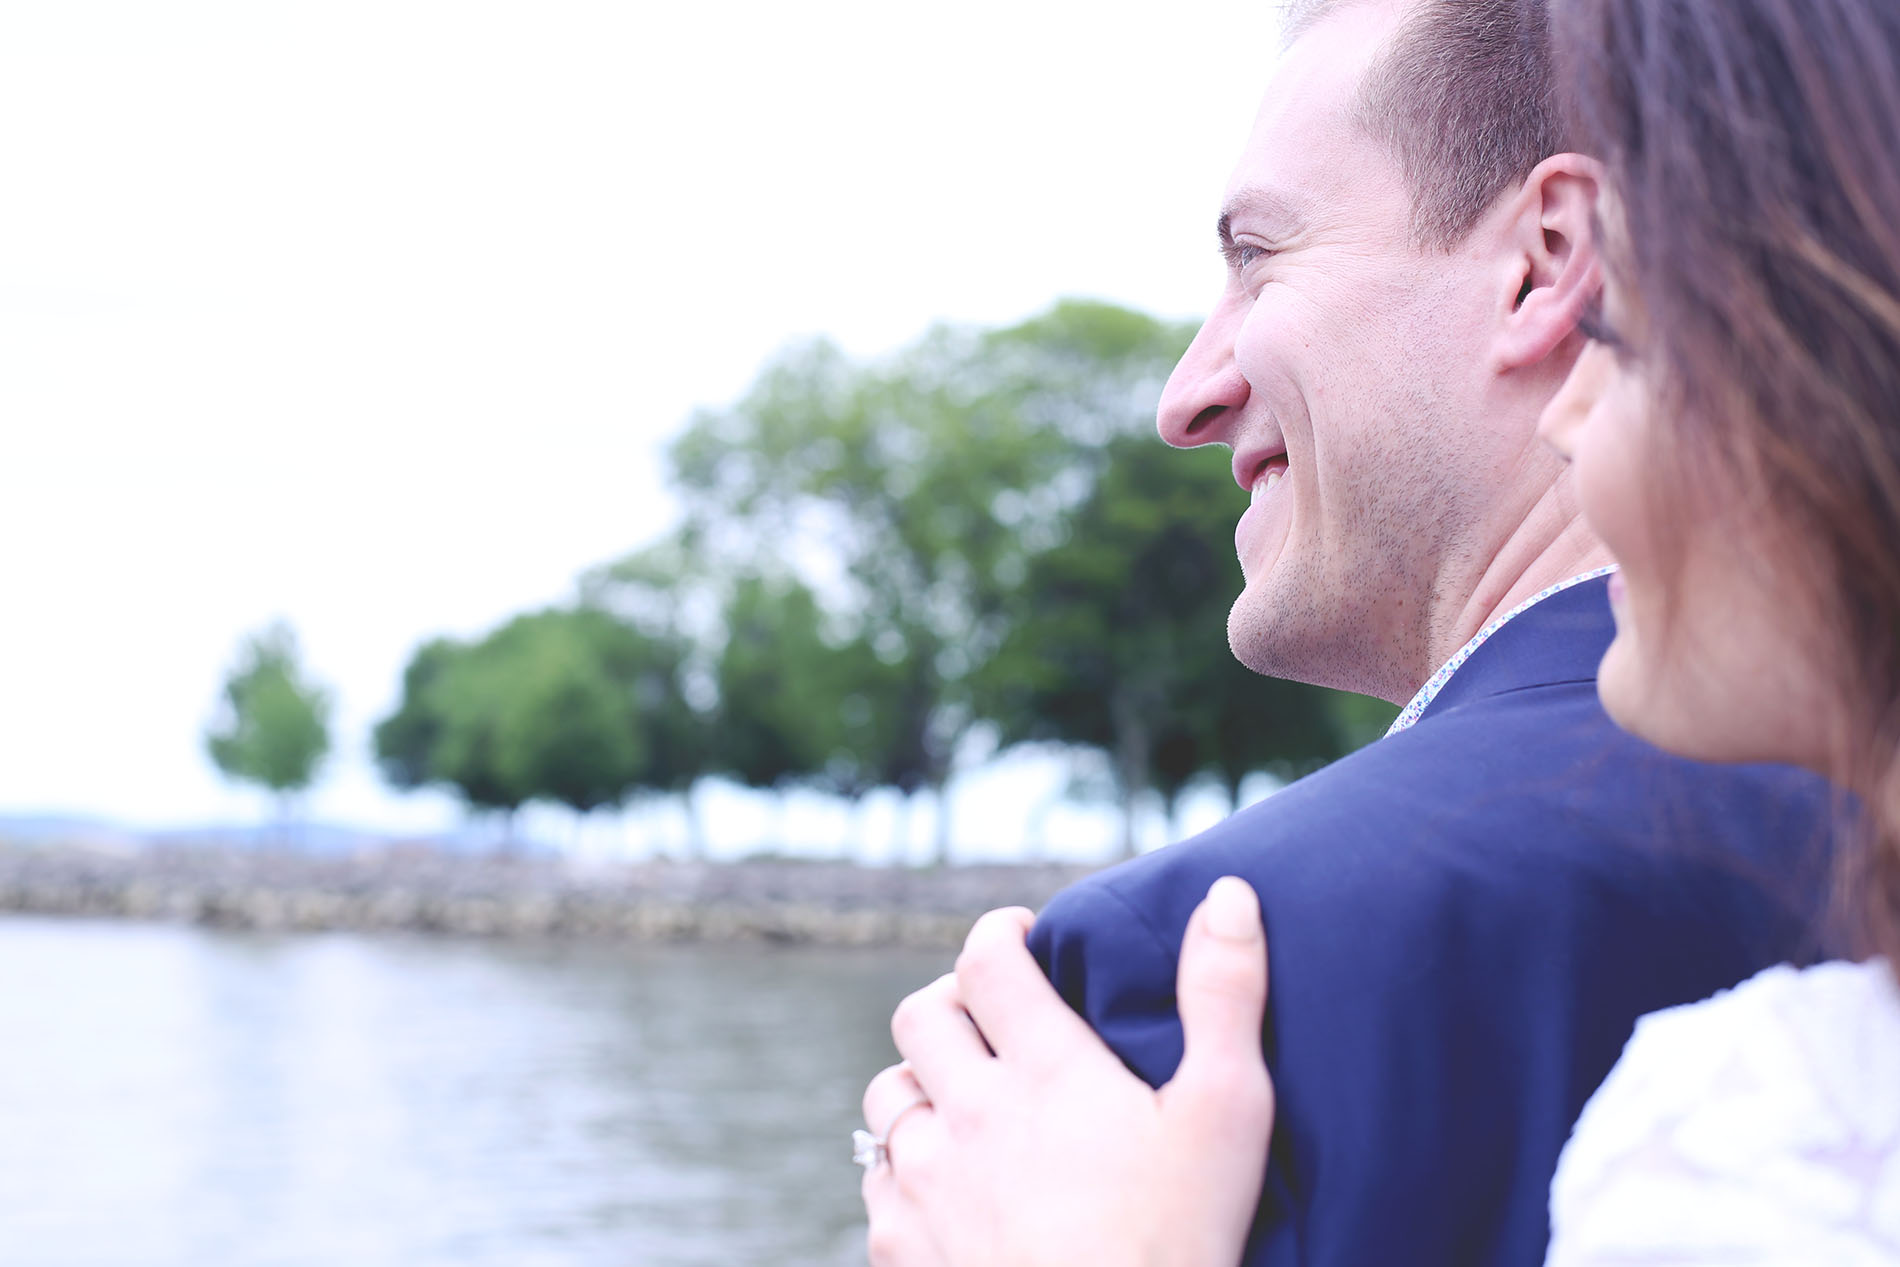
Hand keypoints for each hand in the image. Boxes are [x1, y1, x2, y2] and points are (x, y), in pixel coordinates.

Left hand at [860, 876, 1273, 1266]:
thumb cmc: (1180, 1244)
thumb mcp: (1228, 1116)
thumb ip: (1226, 997)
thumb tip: (1229, 893)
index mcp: (1044, 1069)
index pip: (986, 958)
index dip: (999, 933)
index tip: (1021, 937)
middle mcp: (968, 1112)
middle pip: (919, 1016)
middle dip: (952, 1002)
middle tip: (991, 1017)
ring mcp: (923, 1181)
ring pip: (888, 1095)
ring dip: (923, 1084)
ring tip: (967, 1101)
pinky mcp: (898, 1245)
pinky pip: (877, 1178)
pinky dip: (906, 1166)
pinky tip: (949, 1185)